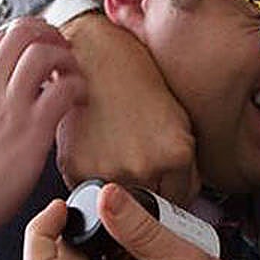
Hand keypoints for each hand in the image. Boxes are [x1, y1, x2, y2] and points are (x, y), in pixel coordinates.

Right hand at [0, 17, 82, 259]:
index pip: (2, 34)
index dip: (31, 32)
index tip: (45, 43)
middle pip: (24, 32)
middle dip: (51, 34)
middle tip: (64, 52)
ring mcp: (9, 107)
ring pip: (44, 53)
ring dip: (66, 57)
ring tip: (73, 74)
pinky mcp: (32, 130)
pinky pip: (63, 89)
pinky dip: (78, 86)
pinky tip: (80, 98)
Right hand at [55, 13, 199, 206]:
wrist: (92, 55)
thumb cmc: (135, 77)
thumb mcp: (177, 116)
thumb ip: (182, 160)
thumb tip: (180, 194)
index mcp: (175, 154)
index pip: (183, 198)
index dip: (175, 190)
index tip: (168, 185)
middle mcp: (143, 167)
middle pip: (153, 205)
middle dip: (151, 191)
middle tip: (142, 166)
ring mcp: (108, 171)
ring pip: (120, 203)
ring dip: (122, 188)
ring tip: (119, 153)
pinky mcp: (76, 169)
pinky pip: (90, 191)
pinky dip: (94, 178)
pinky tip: (97, 151)